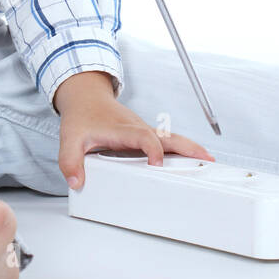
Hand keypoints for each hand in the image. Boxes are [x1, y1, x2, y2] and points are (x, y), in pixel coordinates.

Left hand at [54, 72, 214, 189]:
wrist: (86, 97)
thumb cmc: (82, 116)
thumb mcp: (69, 139)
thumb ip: (70, 161)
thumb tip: (77, 181)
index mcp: (123, 129)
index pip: (144, 137)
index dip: (153, 150)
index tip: (157, 164)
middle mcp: (138, 128)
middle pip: (168, 136)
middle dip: (188, 147)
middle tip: (206, 159)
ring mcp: (144, 130)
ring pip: (172, 138)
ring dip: (190, 148)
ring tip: (209, 160)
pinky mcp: (145, 134)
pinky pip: (168, 140)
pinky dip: (183, 148)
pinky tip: (192, 158)